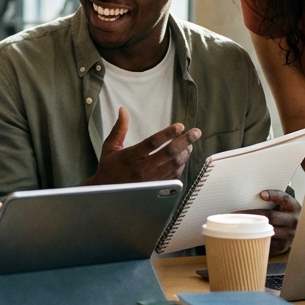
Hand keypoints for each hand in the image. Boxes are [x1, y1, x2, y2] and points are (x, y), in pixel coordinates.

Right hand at [85, 108, 200, 185]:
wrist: (108, 194)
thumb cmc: (109, 168)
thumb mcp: (110, 147)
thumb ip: (119, 128)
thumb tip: (123, 110)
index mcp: (131, 157)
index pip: (153, 143)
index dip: (168, 133)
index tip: (180, 126)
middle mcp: (143, 169)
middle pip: (169, 153)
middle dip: (185, 141)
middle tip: (196, 132)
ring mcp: (151, 179)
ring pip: (174, 165)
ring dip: (185, 153)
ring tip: (190, 143)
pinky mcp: (156, 187)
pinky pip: (174, 175)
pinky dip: (181, 165)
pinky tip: (183, 157)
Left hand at [234, 189, 300, 254]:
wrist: (296, 229)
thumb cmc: (283, 213)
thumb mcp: (283, 204)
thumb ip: (272, 199)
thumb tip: (250, 195)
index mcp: (293, 207)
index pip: (284, 199)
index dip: (273, 196)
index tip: (261, 194)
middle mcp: (293, 221)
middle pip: (271, 216)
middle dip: (253, 214)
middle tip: (237, 213)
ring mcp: (289, 234)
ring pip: (269, 231)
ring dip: (252, 229)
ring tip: (238, 226)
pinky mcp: (283, 246)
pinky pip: (268, 244)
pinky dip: (257, 240)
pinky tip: (246, 236)